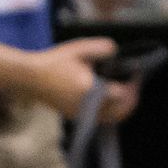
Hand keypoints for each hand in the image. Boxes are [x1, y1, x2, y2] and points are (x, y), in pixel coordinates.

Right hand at [21, 37, 137, 121]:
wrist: (30, 77)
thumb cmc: (54, 62)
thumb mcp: (79, 49)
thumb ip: (101, 48)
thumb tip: (117, 51)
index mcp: (90, 89)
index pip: (121, 95)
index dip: (132, 86)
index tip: (136, 75)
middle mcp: (87, 106)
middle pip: (120, 112)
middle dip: (132, 100)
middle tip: (135, 86)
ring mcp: (81, 114)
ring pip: (112, 118)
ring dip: (122, 107)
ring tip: (126, 92)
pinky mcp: (76, 116)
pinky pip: (101, 119)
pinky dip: (111, 111)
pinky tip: (111, 98)